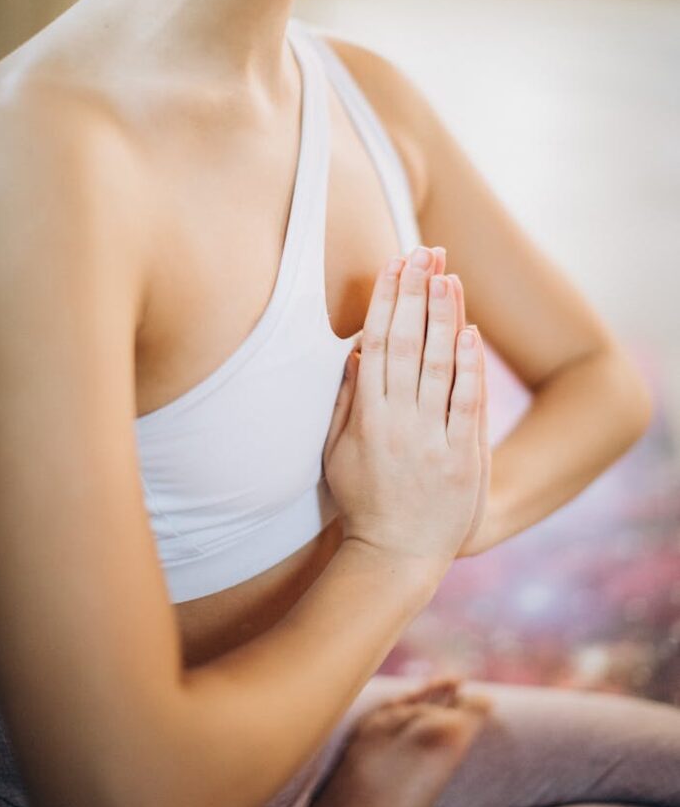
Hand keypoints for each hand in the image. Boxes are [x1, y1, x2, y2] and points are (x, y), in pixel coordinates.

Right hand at [322, 245, 487, 581]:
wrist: (398, 555)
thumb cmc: (364, 501)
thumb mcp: (336, 454)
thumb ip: (344, 404)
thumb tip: (354, 354)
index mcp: (365, 418)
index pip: (375, 346)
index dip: (384, 302)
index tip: (393, 265)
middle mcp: (397, 423)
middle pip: (406, 346)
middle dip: (414, 295)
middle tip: (423, 252)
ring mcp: (432, 441)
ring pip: (438, 367)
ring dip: (443, 318)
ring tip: (448, 276)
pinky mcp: (463, 459)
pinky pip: (466, 405)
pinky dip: (469, 367)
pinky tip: (470, 332)